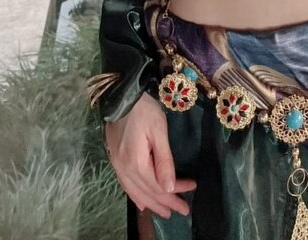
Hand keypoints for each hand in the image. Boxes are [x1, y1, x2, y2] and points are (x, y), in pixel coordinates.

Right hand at [103, 93, 195, 218]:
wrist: (120, 96)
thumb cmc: (144, 109)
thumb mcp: (158, 130)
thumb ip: (164, 160)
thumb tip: (170, 188)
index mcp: (136, 163)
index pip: (159, 185)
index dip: (176, 191)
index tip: (192, 189)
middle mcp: (124, 169)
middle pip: (148, 192)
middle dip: (167, 202)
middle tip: (183, 211)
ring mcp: (117, 165)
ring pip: (136, 192)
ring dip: (152, 203)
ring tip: (166, 212)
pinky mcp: (115, 160)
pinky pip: (126, 185)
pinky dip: (136, 196)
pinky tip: (142, 202)